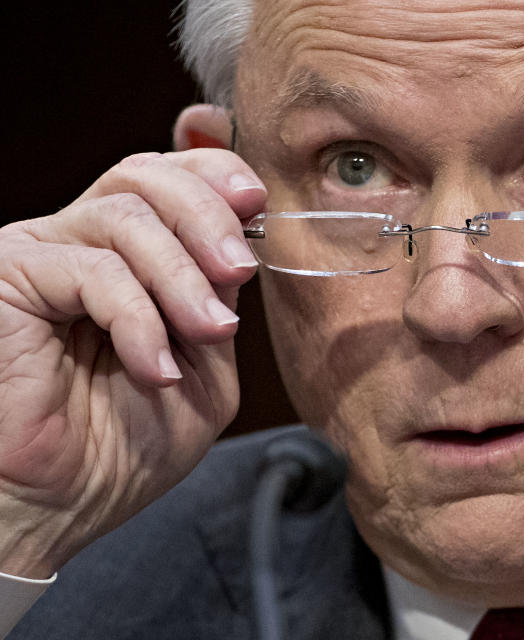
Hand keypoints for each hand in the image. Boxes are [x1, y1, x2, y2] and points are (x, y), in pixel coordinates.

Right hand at [0, 149, 265, 577]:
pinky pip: (91, 269)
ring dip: (182, 278)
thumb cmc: (126, 444)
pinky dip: (138, 318)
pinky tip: (155, 368)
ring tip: (207, 335)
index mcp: (128, 257)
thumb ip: (219, 301)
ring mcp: (41, 255)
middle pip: (145, 176)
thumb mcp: (204, 367)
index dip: (214, 176)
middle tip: (239, 269)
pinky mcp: (9, 277)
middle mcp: (80, 244)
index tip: (257, 201)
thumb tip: (239, 242)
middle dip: (208, 217)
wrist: (61, 505)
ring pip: (125, 216)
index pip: (167, 179)